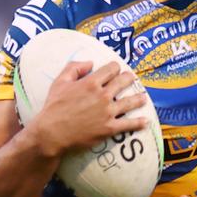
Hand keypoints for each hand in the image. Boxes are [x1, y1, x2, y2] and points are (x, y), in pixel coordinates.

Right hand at [30, 61, 147, 156]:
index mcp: (91, 82)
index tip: (116, 70)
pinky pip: (128, 124)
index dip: (115, 67)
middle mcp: (103, 95)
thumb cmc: (53, 107)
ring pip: (130, 101)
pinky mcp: (109, 128)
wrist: (51, 133)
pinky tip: (145, 121)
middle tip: (131, 79)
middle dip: (129, 78)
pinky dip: (138, 123)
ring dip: (139, 98)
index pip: (112, 69)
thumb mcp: (59, 82)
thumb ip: (74, 68)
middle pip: (124, 81)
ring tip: (143, 98)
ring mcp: (108, 112)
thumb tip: (90, 62)